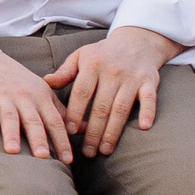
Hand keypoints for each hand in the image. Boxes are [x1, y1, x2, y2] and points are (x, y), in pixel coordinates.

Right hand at [0, 43, 74, 159]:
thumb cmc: (20, 83)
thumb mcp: (43, 92)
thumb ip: (62, 112)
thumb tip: (87, 129)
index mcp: (41, 97)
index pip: (54, 121)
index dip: (61, 141)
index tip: (68, 160)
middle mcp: (23, 97)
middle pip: (32, 120)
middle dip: (38, 138)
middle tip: (43, 157)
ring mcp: (2, 97)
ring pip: (9, 117)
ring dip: (11, 134)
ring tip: (13, 151)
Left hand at [44, 27, 181, 157]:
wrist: (136, 41)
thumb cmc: (102, 53)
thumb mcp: (81, 56)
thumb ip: (64, 72)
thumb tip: (45, 82)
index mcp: (92, 65)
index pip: (81, 94)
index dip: (74, 114)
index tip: (68, 132)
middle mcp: (112, 71)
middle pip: (101, 107)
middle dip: (92, 132)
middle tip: (86, 152)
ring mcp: (132, 77)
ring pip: (121, 108)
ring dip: (113, 132)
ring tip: (105, 150)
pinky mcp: (150, 81)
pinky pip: (149, 98)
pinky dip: (148, 112)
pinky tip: (143, 128)